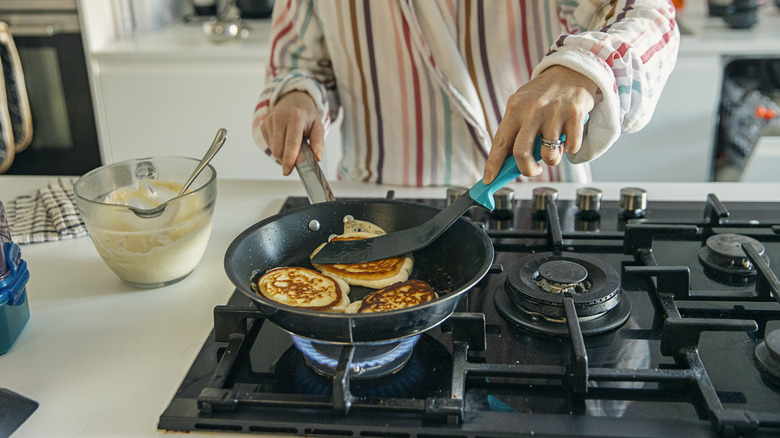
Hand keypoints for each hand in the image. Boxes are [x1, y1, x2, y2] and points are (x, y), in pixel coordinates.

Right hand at [260, 91, 324, 175]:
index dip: (289, 158)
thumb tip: (317, 157)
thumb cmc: (306, 115)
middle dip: (288, 158)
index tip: (287, 170)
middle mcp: (280, 118)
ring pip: (273, 149)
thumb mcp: (318, 126)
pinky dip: (278, 147)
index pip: (291, 142)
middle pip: (279, 150)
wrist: (293, 100)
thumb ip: (318, 143)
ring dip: (283, 153)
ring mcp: (269, 121)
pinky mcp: (263, 126)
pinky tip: (284, 138)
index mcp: (295, 117)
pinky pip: (270, 145)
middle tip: (297, 155)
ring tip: (291, 142)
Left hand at [482, 66, 597, 182]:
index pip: (500, 142)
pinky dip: (570, 149)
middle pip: (521, 153)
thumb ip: (516, 129)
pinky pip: (571, 147)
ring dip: (552, 159)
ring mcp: (554, 112)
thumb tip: (507, 162)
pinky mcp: (575, 115)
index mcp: (515, 108)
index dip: (493, 164)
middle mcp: (533, 110)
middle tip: (532, 170)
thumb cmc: (545, 93)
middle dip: (526, 170)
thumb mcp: (524, 105)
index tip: (488, 180)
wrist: (573, 69)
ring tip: (554, 148)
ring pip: (548, 155)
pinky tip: (568, 136)